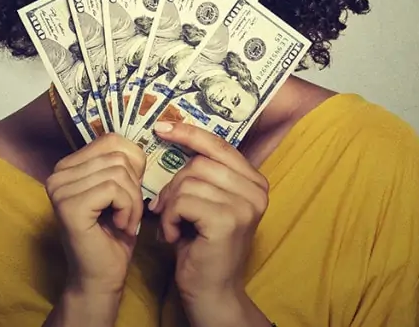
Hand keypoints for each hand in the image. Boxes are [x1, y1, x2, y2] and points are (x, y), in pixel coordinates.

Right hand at [45, 132, 145, 296]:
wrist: (100, 277)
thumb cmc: (113, 235)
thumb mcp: (121, 190)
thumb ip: (123, 163)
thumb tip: (142, 140)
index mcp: (68, 166)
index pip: (112, 140)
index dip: (134, 165)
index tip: (130, 194)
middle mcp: (58, 173)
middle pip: (118, 157)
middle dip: (134, 187)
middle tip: (128, 214)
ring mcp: (60, 189)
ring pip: (118, 173)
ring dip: (133, 201)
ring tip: (125, 221)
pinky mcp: (69, 206)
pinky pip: (114, 189)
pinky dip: (127, 209)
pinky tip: (121, 226)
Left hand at [149, 122, 268, 305]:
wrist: (210, 291)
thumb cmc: (201, 245)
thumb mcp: (206, 202)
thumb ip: (200, 174)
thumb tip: (170, 134)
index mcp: (254, 182)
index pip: (219, 145)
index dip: (189, 133)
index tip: (162, 127)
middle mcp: (257, 191)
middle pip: (198, 164)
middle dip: (173, 185)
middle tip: (166, 210)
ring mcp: (245, 206)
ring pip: (188, 181)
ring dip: (170, 205)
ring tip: (173, 226)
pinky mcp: (227, 221)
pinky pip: (183, 201)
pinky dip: (169, 218)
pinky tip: (173, 236)